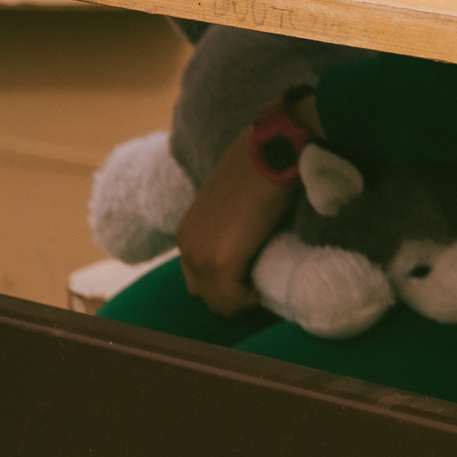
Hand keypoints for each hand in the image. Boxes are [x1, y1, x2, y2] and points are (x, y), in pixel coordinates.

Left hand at [176, 127, 300, 314]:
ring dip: (238, 299)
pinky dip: (248, 301)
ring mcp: (201, 257)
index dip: (222, 282)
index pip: (196, 276)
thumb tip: (244, 238)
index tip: (247, 277)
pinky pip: (234, 300)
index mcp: (187, 232)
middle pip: (202, 293)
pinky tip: (263, 291)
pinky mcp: (222, 263)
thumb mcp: (230, 202)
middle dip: (228, 295)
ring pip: (217, 301)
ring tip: (260, 287)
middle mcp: (187, 247)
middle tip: (255, 286)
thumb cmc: (257, 169)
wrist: (269, 155)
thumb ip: (227, 225)